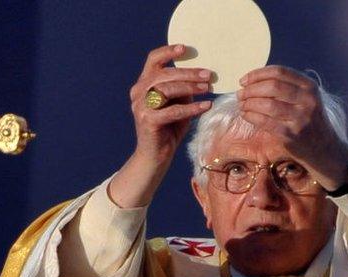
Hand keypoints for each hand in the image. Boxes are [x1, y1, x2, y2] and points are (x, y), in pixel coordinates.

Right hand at [129, 44, 212, 165]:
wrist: (156, 156)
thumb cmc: (169, 128)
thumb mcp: (178, 104)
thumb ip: (184, 90)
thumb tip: (201, 77)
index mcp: (144, 84)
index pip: (153, 60)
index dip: (168, 52)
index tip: (185, 49)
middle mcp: (139, 92)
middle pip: (164, 74)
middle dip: (188, 73)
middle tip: (208, 75)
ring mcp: (141, 106)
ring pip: (167, 89)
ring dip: (190, 88)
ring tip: (208, 89)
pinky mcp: (147, 120)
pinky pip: (173, 110)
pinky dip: (191, 108)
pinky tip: (206, 106)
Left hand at [237, 66, 347, 190]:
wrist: (323, 147)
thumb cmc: (308, 119)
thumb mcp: (305, 98)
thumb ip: (286, 86)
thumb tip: (252, 80)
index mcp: (309, 86)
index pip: (279, 72)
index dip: (257, 74)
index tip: (244, 80)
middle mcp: (307, 100)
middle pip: (272, 86)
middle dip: (251, 89)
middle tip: (240, 94)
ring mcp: (300, 118)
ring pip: (267, 104)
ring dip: (249, 103)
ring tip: (242, 104)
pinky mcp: (291, 135)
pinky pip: (265, 122)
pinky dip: (251, 116)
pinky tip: (246, 115)